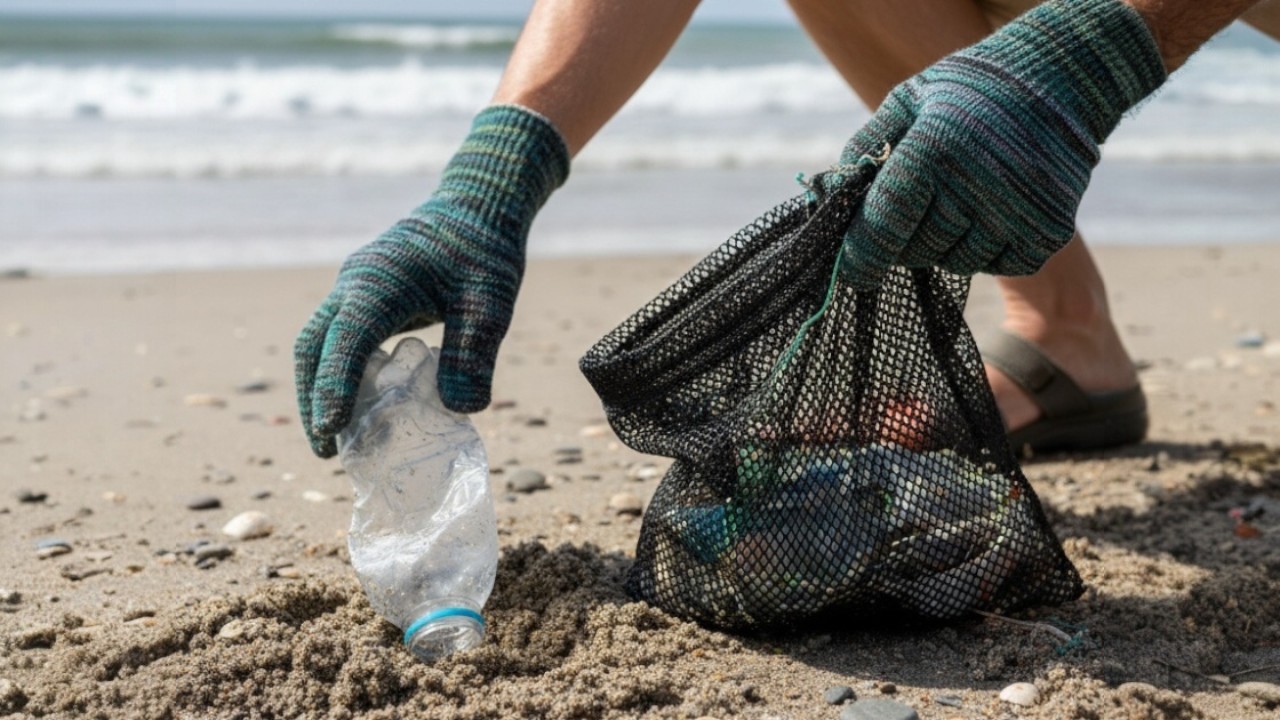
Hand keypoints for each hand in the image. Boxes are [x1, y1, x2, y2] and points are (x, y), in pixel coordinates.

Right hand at [294, 106, 568, 457]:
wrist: (477, 205)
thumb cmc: (484, 249)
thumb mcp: (490, 302)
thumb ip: (473, 352)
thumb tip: (462, 410)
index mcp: (379, 282)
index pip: (344, 340)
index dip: (333, 387)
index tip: (329, 430)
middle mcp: (355, 284)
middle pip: (313, 347)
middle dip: (312, 398)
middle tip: (325, 449)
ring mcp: (354, 288)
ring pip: (320, 343)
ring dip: (320, 388)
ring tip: (336, 438)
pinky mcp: (364, 296)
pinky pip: (339, 338)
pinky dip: (340, 373)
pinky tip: (362, 405)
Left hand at [836, 0, 1165, 287]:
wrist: (1059, 78)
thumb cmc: (968, 92)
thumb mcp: (909, 101)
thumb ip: (865, 149)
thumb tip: (826, 199)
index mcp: (934, 149)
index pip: (883, 226)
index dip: (861, 257)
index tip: (851, 273)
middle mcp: (977, 184)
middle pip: (917, 250)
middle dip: (905, 240)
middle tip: (917, 210)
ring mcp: (1017, 211)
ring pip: (956, 262)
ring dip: (948, 243)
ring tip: (961, 199)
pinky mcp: (1049, 230)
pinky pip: (1000, 265)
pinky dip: (989, 249)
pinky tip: (993, 211)